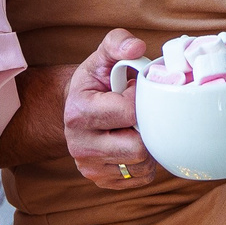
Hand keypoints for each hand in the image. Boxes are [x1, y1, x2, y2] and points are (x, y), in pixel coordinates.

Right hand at [67, 29, 154, 189]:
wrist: (78, 108)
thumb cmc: (96, 81)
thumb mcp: (102, 56)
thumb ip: (119, 43)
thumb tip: (137, 48)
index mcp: (78, 112)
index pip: (130, 114)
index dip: (142, 101)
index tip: (136, 92)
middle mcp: (79, 144)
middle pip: (138, 148)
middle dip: (146, 129)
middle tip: (140, 115)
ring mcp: (89, 167)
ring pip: (142, 166)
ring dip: (148, 146)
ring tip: (136, 128)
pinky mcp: (102, 181)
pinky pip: (141, 178)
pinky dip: (145, 162)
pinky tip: (134, 142)